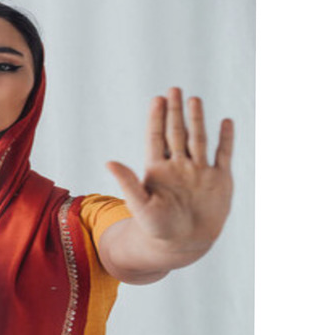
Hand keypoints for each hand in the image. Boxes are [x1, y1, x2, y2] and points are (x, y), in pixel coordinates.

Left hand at [106, 87, 233, 253]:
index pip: (157, 138)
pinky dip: (226, 139)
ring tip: (195, 100)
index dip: (157, 118)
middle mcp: (179, 167)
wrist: (184, 245)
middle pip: (177, 133)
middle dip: (176, 112)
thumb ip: (128, 183)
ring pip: (199, 139)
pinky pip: (223, 155)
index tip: (157, 99)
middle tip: (174, 89)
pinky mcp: (219, 180)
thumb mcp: (140, 205)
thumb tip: (109, 163)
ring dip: (197, 120)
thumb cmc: (157, 229)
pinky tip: (225, 122)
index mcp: (158, 170)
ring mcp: (199, 172)